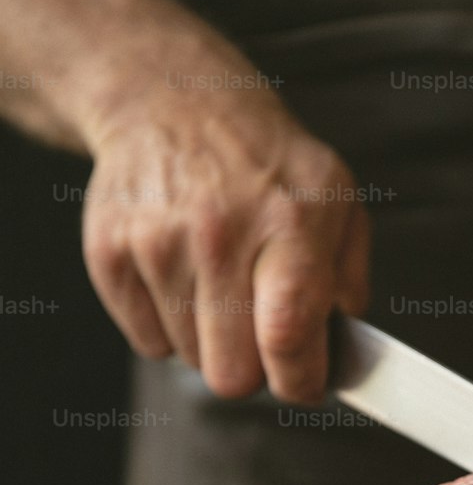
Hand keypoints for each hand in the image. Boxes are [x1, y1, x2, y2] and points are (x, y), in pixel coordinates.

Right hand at [80, 52, 368, 404]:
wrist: (170, 101)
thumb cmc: (264, 161)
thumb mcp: (336, 197)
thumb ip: (349, 276)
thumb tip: (343, 345)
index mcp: (289, 222)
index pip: (287, 334)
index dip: (299, 381)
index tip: (304, 383)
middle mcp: (220, 232)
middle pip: (232, 374)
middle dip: (254, 369)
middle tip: (261, 333)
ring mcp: (158, 244)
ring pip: (191, 362)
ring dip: (212, 343)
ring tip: (221, 287)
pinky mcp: (110, 254)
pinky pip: (149, 343)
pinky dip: (170, 327)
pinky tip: (184, 278)